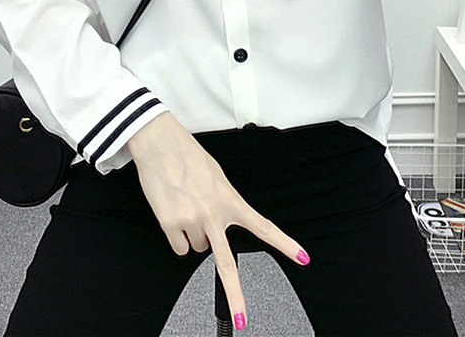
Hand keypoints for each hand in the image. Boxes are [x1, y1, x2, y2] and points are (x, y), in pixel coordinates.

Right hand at [128, 112, 309, 330]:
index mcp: (231, 200)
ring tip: (188, 206)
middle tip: (241, 320)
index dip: (284, 244)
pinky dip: (176, 235)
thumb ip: (223, 204)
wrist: (161, 145)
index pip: (263, 226)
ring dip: (194, 234)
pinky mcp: (171, 225)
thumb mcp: (216, 179)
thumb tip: (216, 227)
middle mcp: (214, 215)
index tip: (303, 258)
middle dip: (235, 295)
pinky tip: (174, 213)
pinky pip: (178, 246)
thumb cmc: (189, 157)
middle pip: (226, 264)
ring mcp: (192, 222)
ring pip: (196, 249)